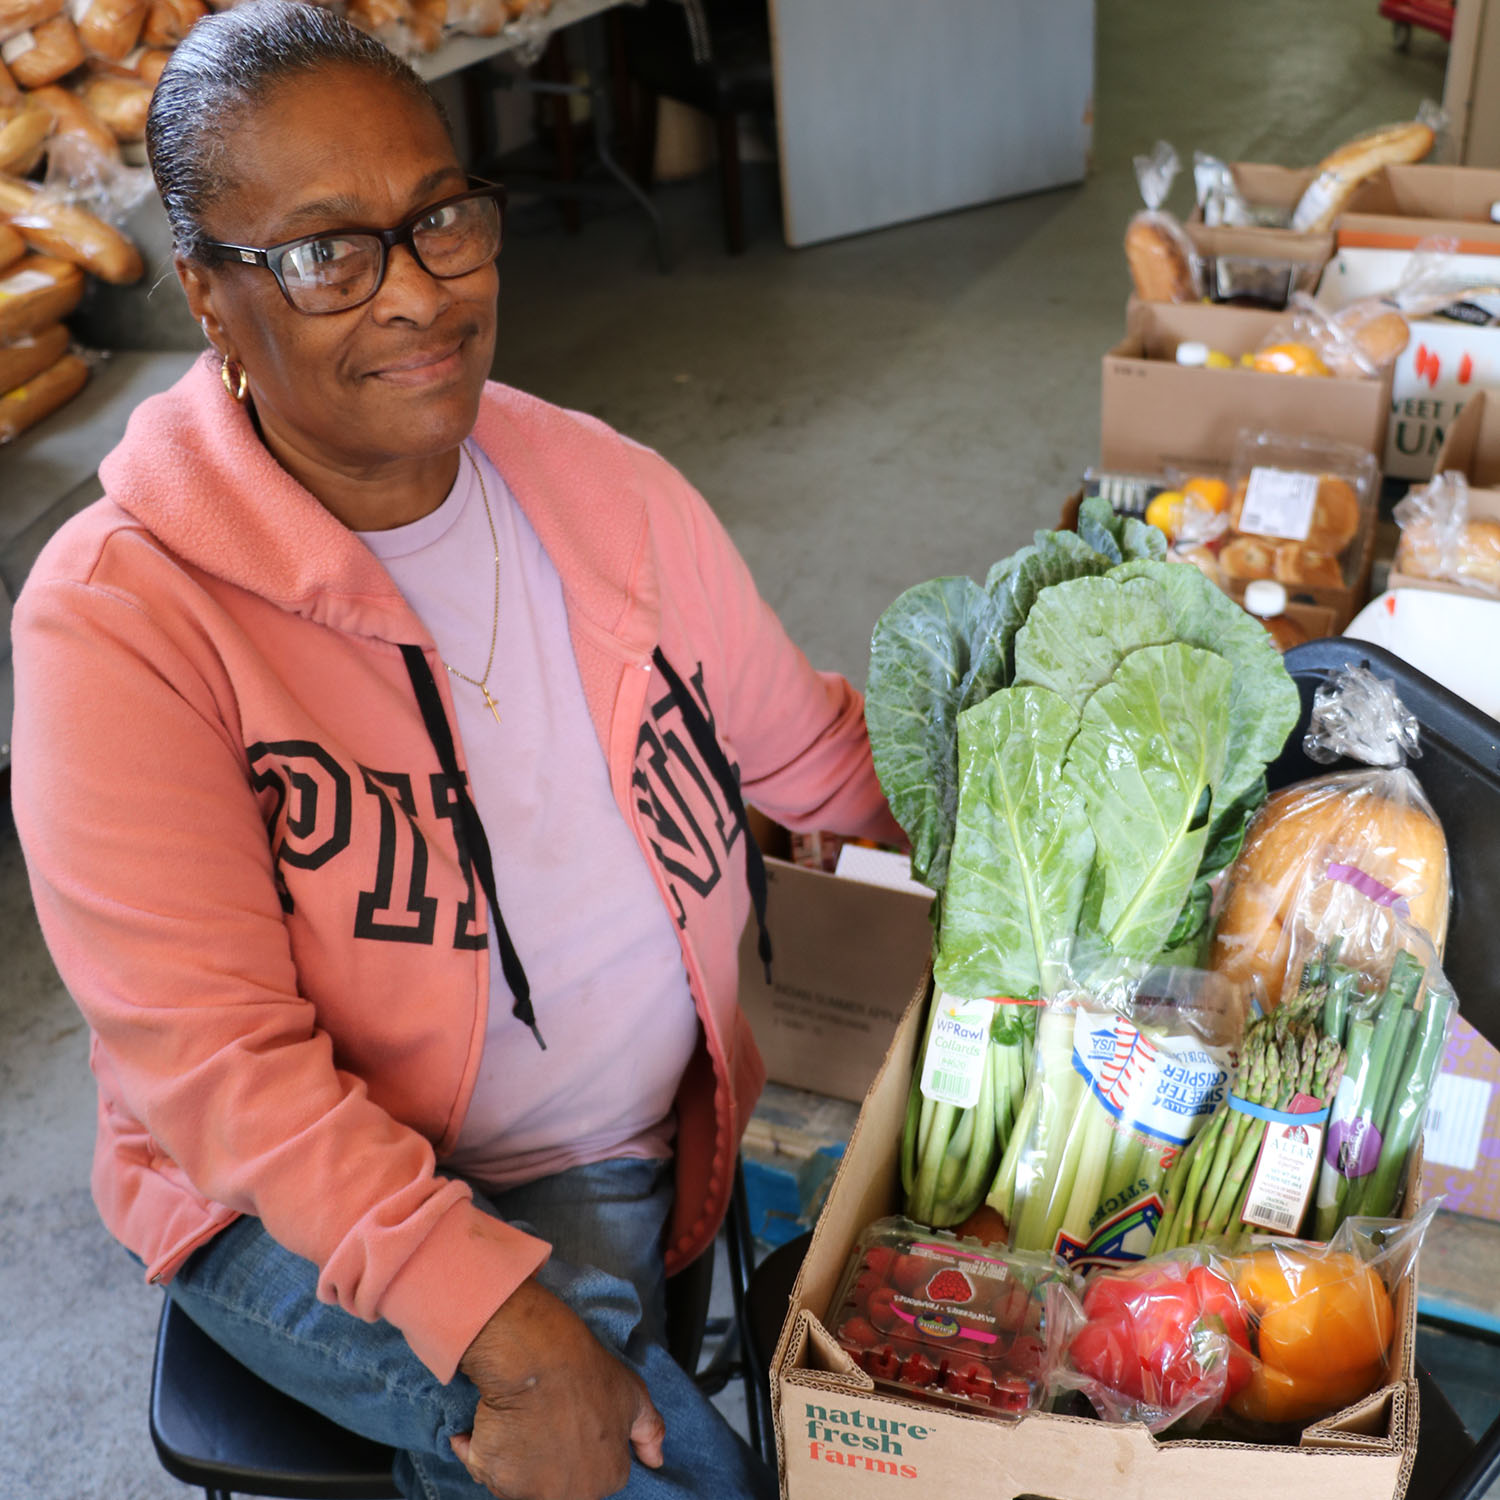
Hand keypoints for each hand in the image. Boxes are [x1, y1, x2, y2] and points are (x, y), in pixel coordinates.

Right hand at [450, 1276, 665, 1499]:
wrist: (539, 1356)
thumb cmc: (588, 1371)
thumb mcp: (633, 1395)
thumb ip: (650, 1431)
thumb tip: (657, 1460)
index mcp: (607, 1479)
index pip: (593, 1473)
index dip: (578, 1444)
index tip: (567, 1422)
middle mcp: (570, 1496)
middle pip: (553, 1483)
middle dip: (545, 1459)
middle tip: (541, 1420)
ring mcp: (529, 1491)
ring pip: (516, 1478)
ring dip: (511, 1455)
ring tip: (516, 1416)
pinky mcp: (491, 1476)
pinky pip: (478, 1463)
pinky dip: (473, 1445)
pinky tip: (478, 1422)